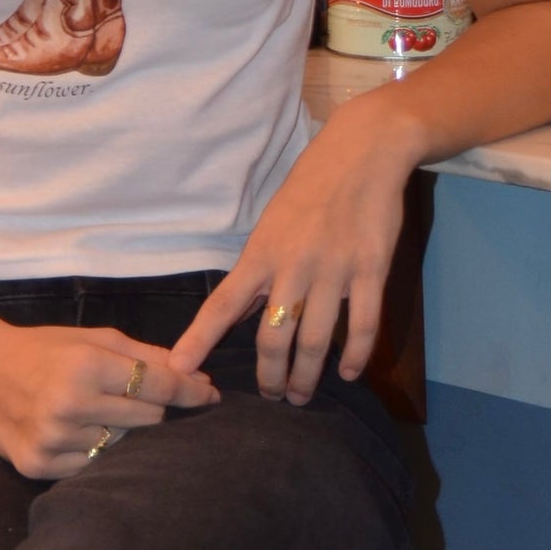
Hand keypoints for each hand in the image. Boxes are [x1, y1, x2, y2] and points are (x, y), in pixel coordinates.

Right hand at [0, 324, 217, 478]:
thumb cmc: (42, 350)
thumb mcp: (92, 339)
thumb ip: (145, 356)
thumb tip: (197, 378)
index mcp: (85, 366)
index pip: (158, 386)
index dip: (190, 391)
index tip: (211, 396)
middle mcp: (69, 405)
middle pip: (148, 419)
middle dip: (150, 408)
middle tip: (130, 398)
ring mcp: (53, 439)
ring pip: (123, 445)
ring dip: (120, 431)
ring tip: (95, 413)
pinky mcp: (38, 465)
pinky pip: (91, 466)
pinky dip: (93, 451)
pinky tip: (76, 432)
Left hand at [170, 98, 421, 402]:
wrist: (362, 151)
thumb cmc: (311, 187)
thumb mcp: (271, 223)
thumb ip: (260, 268)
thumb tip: (245, 311)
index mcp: (261, 253)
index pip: (222, 305)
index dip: (199, 340)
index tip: (179, 369)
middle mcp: (292, 266)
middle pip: (272, 337)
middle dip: (269, 377)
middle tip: (271, 398)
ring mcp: (333, 270)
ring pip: (315, 340)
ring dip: (307, 376)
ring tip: (303, 396)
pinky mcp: (371, 269)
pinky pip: (363, 325)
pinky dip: (356, 355)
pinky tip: (349, 373)